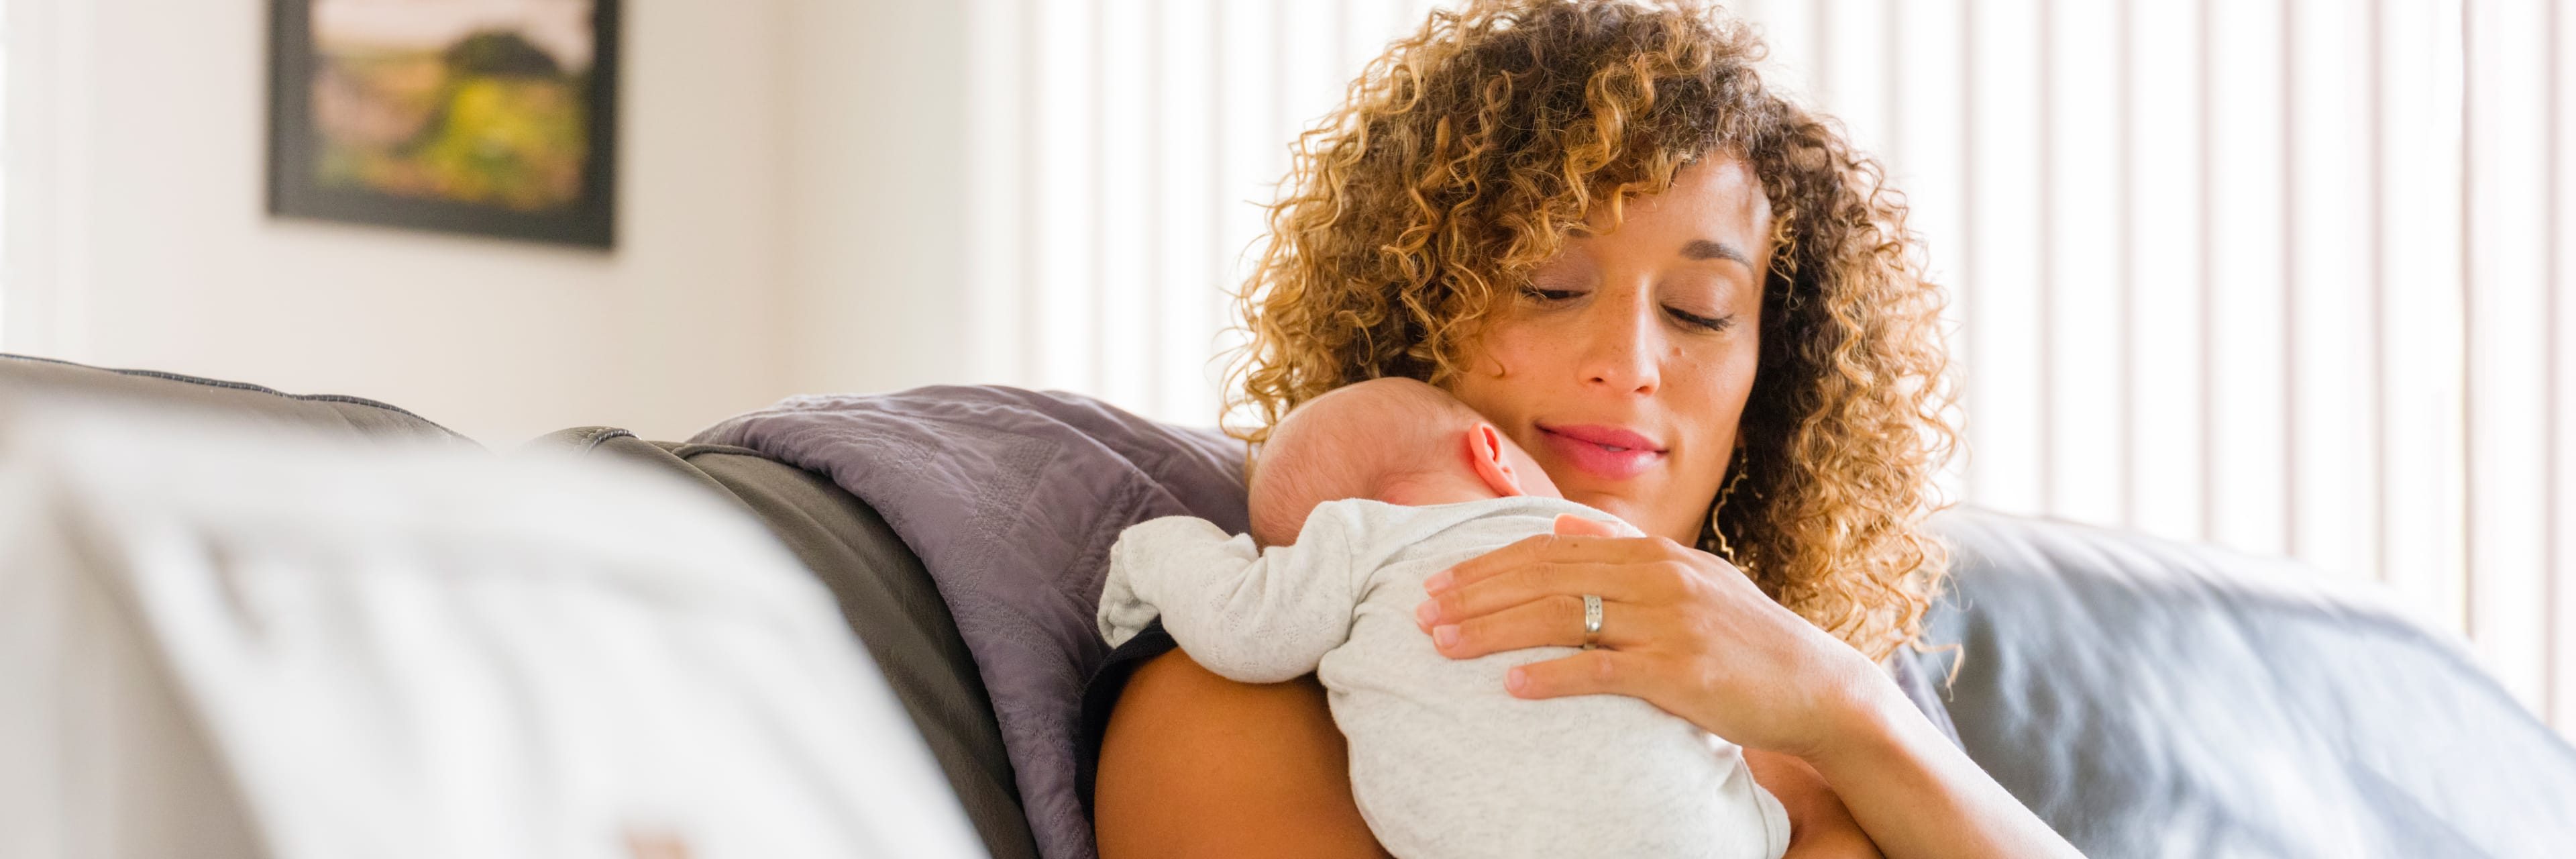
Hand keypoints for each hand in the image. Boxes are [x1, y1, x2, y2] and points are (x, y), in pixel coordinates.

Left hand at [1412, 514, 1888, 758]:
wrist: (1817, 686)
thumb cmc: (1744, 638)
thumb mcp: (1688, 577)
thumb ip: (1622, 550)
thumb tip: (1558, 521)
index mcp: (1651, 553)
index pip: (1550, 548)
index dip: (1488, 564)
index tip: (1438, 579)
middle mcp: (1656, 579)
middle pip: (1543, 578)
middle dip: (1475, 594)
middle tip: (1420, 611)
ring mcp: (1668, 624)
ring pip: (1561, 618)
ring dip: (1493, 631)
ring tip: (1442, 645)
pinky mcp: (1681, 673)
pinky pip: (1603, 672)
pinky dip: (1553, 676)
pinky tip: (1510, 686)